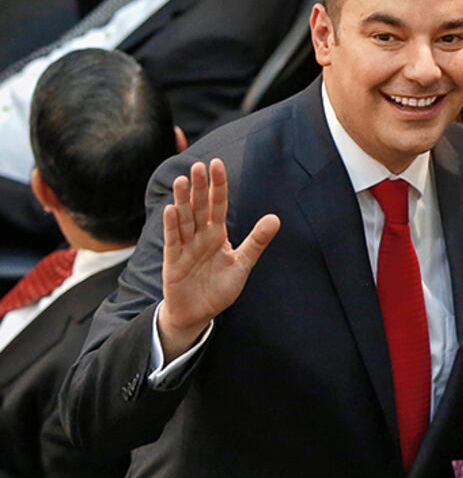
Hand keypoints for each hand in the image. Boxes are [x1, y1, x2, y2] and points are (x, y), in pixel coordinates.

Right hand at [157, 159, 279, 361]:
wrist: (198, 313)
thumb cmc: (219, 287)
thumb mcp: (243, 263)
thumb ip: (257, 241)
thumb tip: (276, 218)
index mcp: (217, 234)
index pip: (218, 205)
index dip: (218, 186)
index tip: (218, 164)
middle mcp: (200, 237)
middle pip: (199, 208)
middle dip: (200, 188)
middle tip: (199, 165)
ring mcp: (186, 248)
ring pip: (184, 220)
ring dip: (182, 201)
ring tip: (182, 180)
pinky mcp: (174, 262)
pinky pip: (173, 241)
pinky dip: (172, 226)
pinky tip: (171, 210)